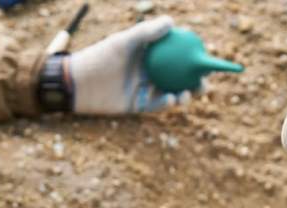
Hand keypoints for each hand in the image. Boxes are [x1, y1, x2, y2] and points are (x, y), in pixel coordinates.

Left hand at [68, 16, 199, 114]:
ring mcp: (146, 89)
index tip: (205, 61)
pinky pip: (159, 106)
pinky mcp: (140, 106)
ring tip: (185, 94)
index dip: (193, 60)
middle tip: (202, 83)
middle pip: (181, 78)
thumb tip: (171, 22)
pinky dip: (167, 104)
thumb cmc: (101, 57)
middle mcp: (152, 72)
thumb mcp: (124, 41)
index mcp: (152, 56)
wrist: (81, 83)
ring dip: (184, 96)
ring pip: (173, 94)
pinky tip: (170, 99)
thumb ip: (147, 32)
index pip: (178, 57)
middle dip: (196, 83)